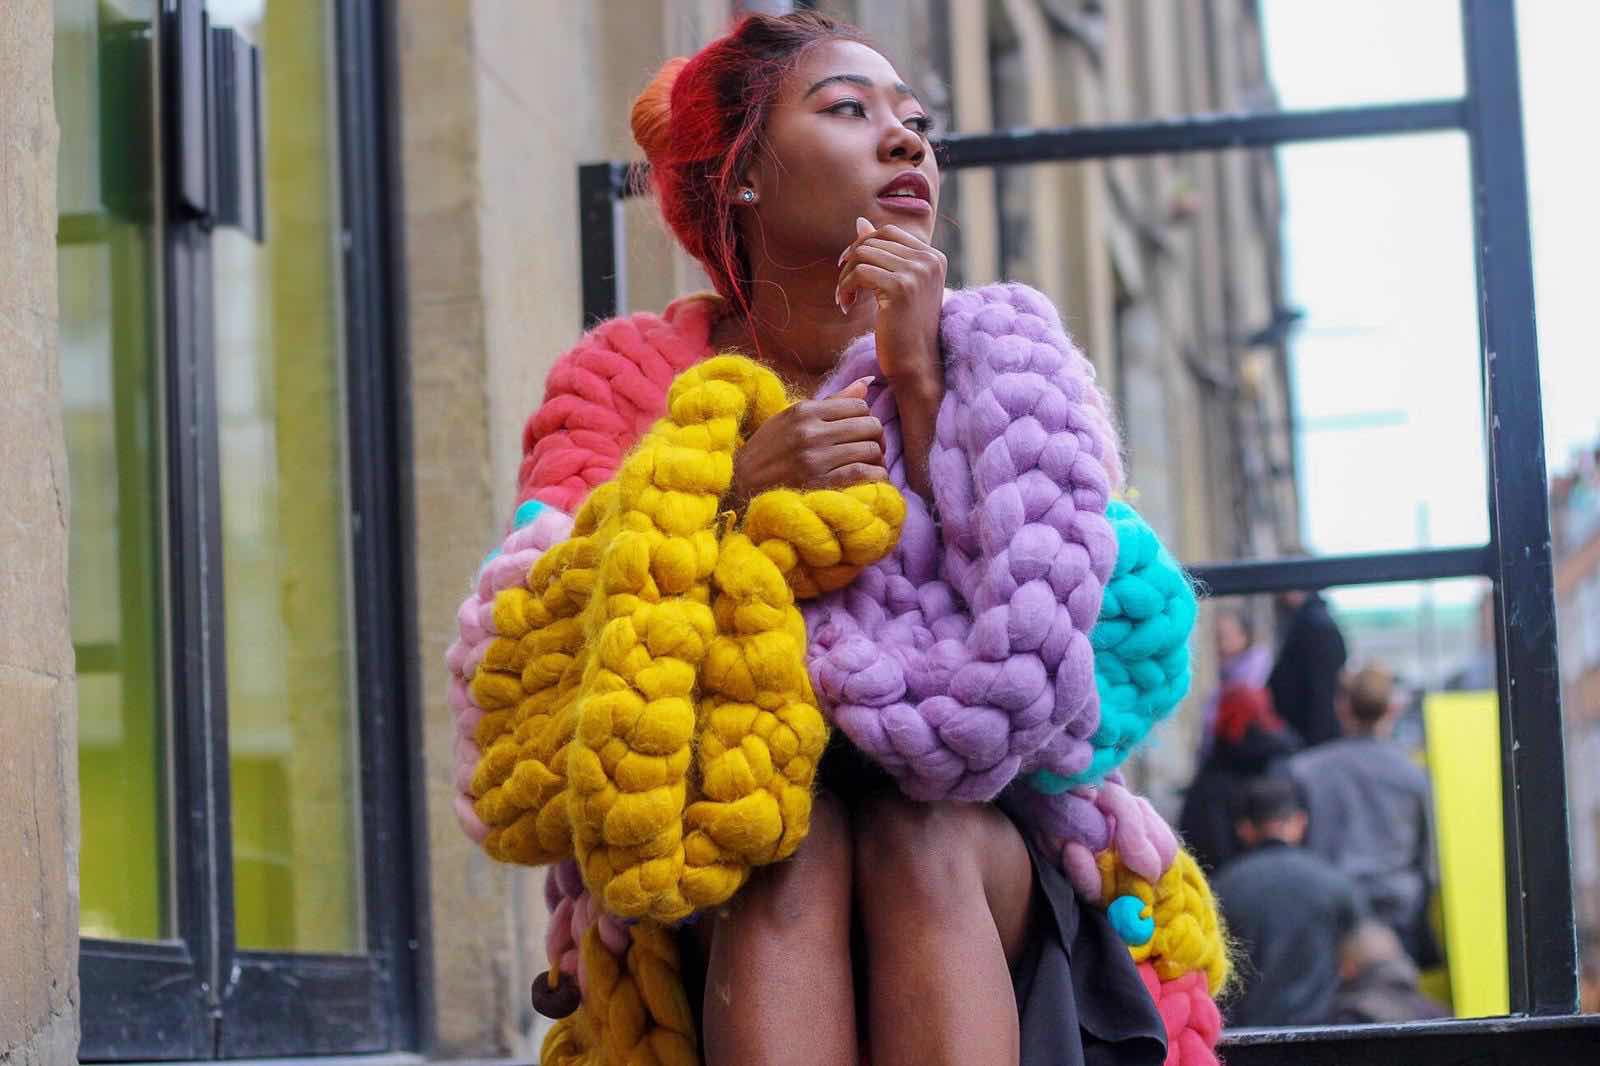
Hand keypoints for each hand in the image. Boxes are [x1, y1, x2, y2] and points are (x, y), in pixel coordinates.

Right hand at [729, 377, 885, 504]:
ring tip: (870, 463)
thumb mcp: (792, 418)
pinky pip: (864, 473)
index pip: (858, 405)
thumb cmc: (767, 449)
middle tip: (872, 447)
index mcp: (804, 411)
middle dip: (876, 436)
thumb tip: (869, 381)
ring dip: (876, 457)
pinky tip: (870, 477)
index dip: (866, 417)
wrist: (739, 484)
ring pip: (870, 449)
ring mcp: (816, 459)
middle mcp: (811, 432)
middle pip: (870, 425)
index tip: (862, 430)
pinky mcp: (821, 483)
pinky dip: (875, 475)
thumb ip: (832, 401)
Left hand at [836, 217, 946, 389]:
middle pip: (873, 240)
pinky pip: (859, 272)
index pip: (889, 232)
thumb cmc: (904, 329)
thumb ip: (882, 253)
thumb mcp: (896, 285)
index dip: (862, 246)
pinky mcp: (901, 287)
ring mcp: (917, 272)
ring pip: (863, 254)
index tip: (850, 270)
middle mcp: (929, 260)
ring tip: (845, 298)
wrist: (915, 365)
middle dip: (851, 261)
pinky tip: (845, 305)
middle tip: (844, 287)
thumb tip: (860, 222)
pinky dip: (845, 287)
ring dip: (846, 276)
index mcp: (934, 256)